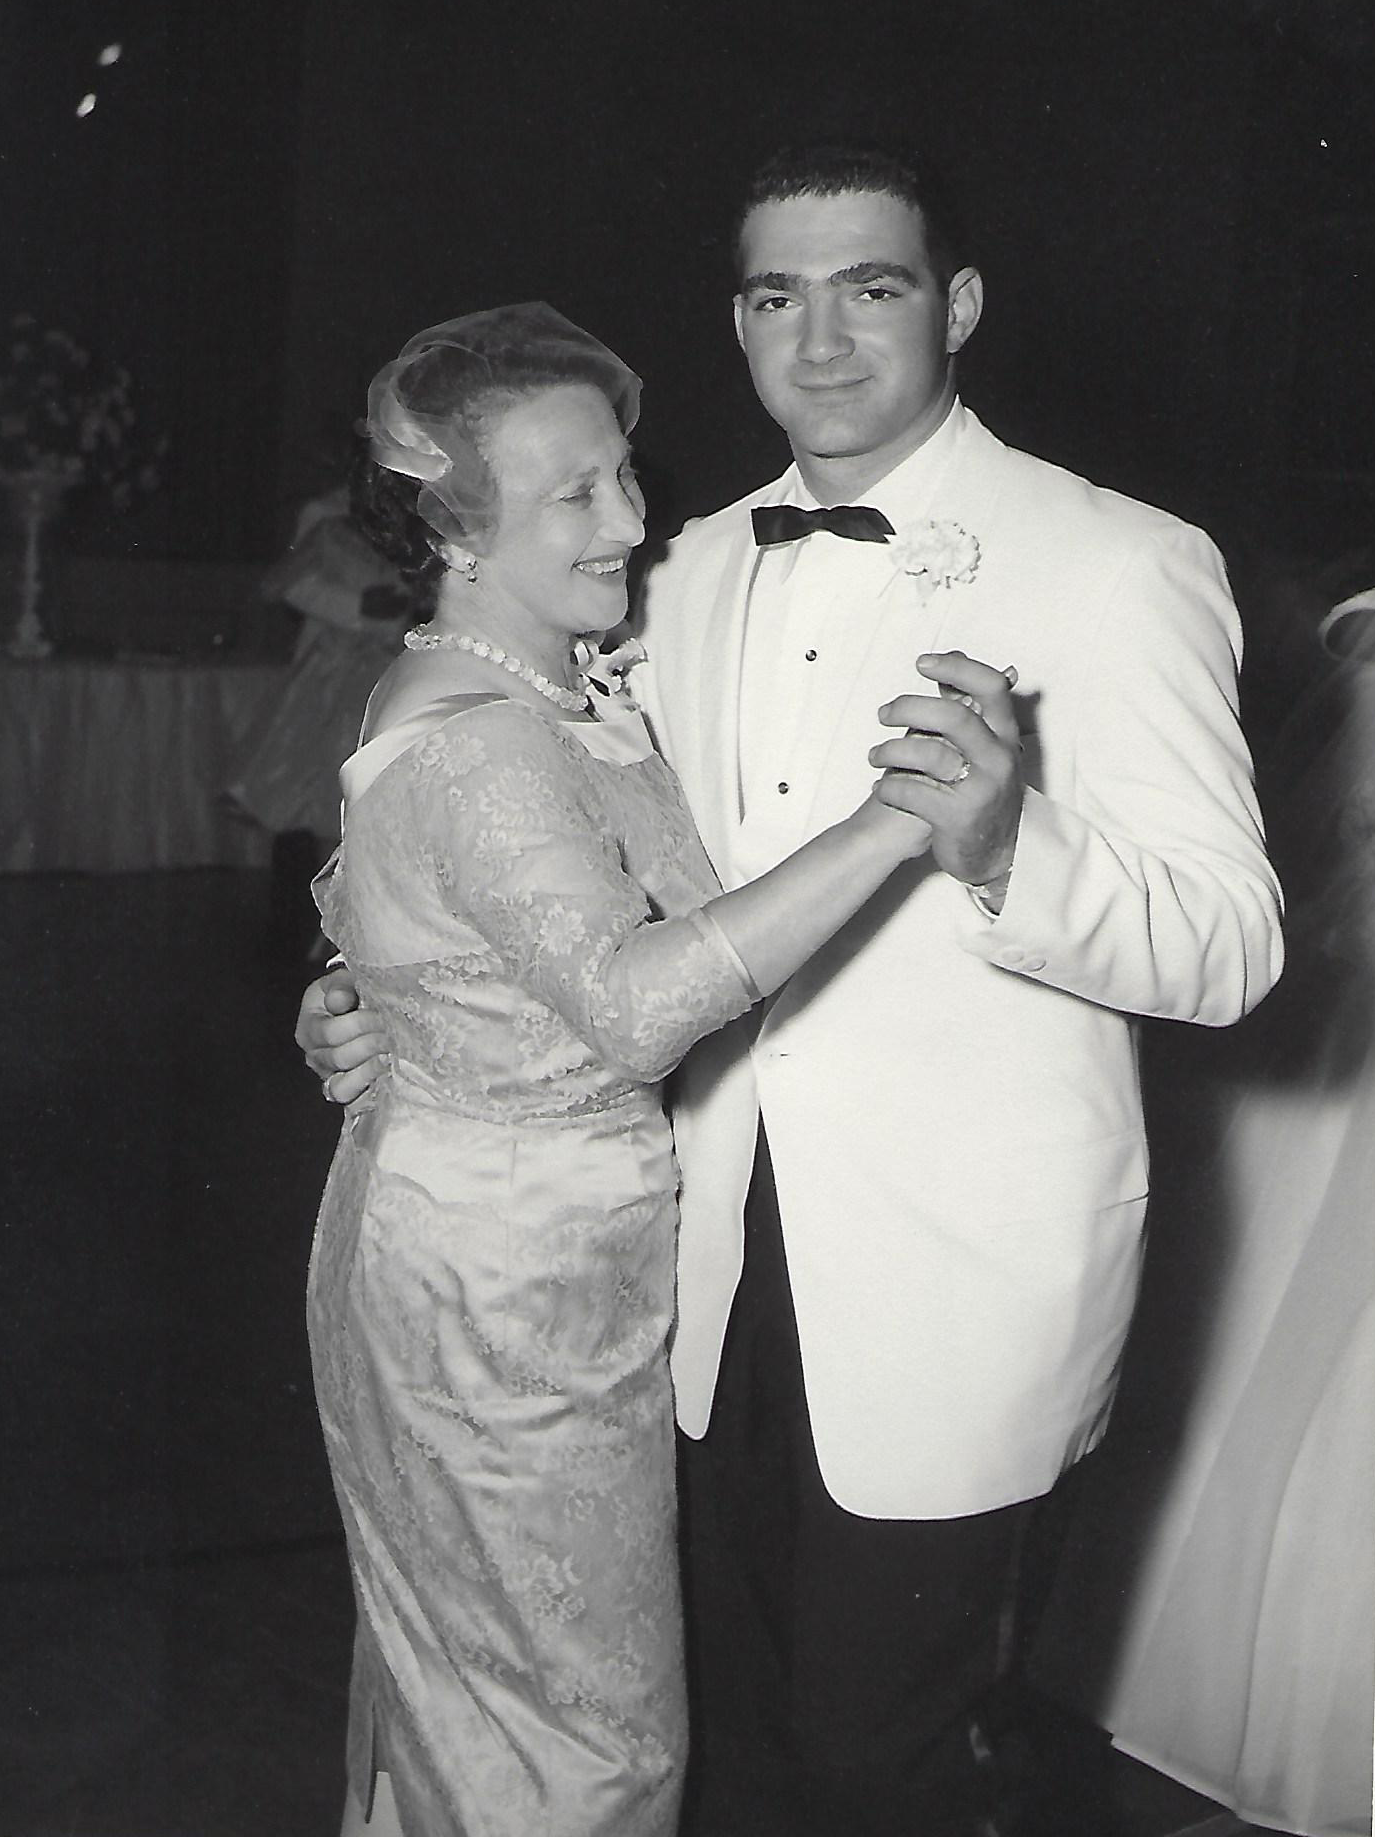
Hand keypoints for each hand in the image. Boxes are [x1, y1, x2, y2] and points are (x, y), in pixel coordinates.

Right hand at [295, 966, 391, 1104]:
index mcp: (309, 1027)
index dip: (359, 1024)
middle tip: (394, 1033)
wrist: (357, 1008)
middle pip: (339, 1058)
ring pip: (342, 1084)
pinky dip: (367, 1086)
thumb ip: (340, 985)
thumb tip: (339, 1000)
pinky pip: (349, 1098)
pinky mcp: (343, 1091)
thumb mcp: (342, 982)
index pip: (330, 1032)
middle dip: (370, 1044)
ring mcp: (328, 1076)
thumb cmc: (350, 994)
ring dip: (370, 1068)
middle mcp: (315, 1055)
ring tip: (392, 1053)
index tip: (383, 1014)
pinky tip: (387, 1071)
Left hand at [869, 651, 1023, 887]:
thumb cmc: (982, 789)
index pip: (990, 688)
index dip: (956, 669)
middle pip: (954, 718)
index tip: (922, 663)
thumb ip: (968, 703)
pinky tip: (882, 786)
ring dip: (891, 750)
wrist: (996, 853)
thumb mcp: (985, 745)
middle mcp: (999, 759)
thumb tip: (955, 656)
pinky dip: (890, 787)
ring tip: (874, 756)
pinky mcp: (959, 818)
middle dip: (910, 709)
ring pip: (929, 755)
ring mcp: (981, 790)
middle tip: (884, 713)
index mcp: (1005, 734)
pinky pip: (914, 793)